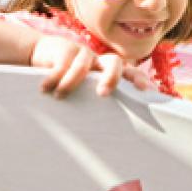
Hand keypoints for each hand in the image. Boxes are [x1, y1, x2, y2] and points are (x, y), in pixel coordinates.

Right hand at [30, 34, 149, 97]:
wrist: (45, 53)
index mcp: (108, 71)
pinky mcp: (64, 49)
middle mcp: (99, 62)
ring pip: (84, 63)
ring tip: (59, 96)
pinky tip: (44, 88)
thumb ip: (94, 105)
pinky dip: (54, 76)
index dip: (139, 79)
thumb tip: (103, 141)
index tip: (147, 90)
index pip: (129, 72)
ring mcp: (83, 53)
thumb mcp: (83, 90)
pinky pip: (62, 62)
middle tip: (103, 94)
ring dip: (72, 81)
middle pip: (114, 62)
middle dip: (111, 77)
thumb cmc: (69, 79)